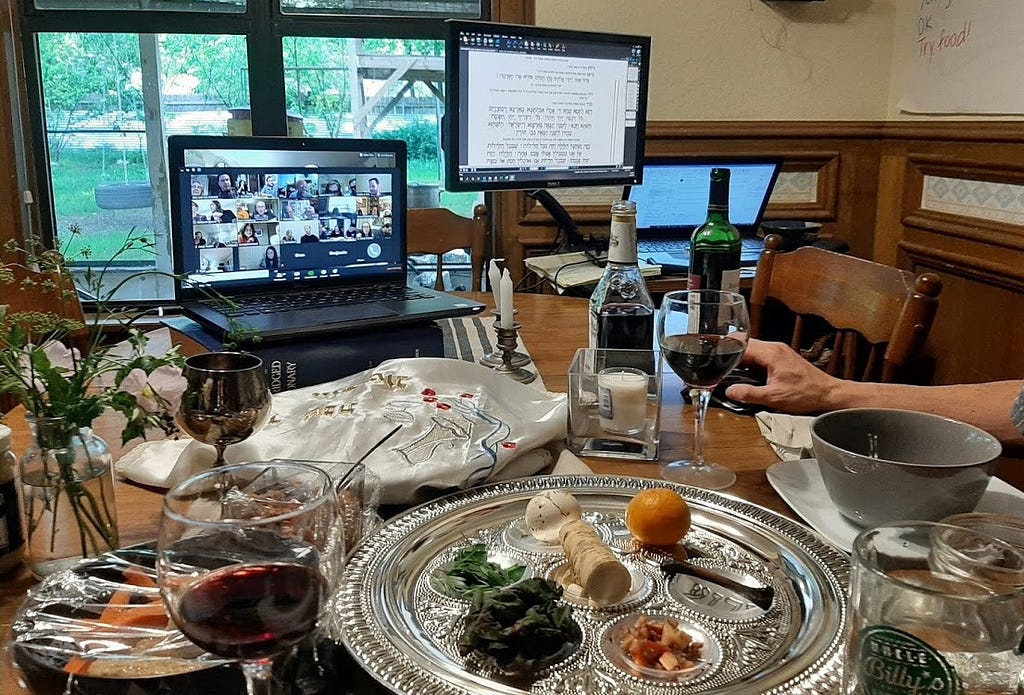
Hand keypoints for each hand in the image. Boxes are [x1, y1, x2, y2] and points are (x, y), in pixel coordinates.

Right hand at [724, 339, 839, 414]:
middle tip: (720, 367)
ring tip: (731, 371)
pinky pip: (761, 354)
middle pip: (745, 344)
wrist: (828, 394)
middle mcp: (775, 348)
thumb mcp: (773, 398)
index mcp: (771, 353)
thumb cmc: (806, 394)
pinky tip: (748, 373)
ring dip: (741, 359)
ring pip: (753, 349)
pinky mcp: (783, 357)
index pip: (741, 345)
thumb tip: (730, 391)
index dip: (726, 352)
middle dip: (731, 355)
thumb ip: (749, 394)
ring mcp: (780, 351)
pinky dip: (751, 361)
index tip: (715, 360)